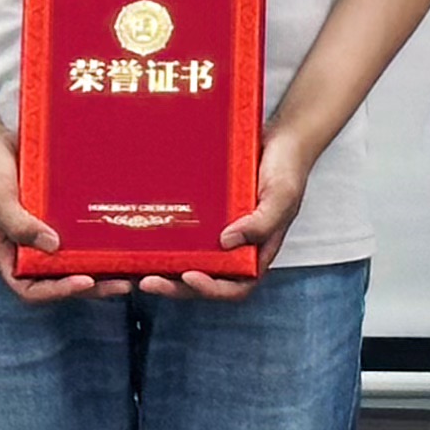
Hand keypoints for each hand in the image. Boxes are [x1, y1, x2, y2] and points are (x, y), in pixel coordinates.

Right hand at [0, 122, 129, 304]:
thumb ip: (19, 224)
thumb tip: (52, 246)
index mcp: (4, 252)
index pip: (29, 287)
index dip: (57, 291)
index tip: (83, 282)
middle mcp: (23, 246)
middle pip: (57, 277)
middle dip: (89, 284)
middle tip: (120, 282)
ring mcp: (40, 228)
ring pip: (69, 255)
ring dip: (96, 262)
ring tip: (127, 264)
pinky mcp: (52, 211)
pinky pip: (74, 229)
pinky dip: (92, 235)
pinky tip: (115, 232)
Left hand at [145, 126, 312, 299]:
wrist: (282, 140)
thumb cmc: (287, 170)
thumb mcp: (281, 196)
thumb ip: (261, 222)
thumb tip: (228, 242)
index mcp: (258, 252)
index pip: (235, 286)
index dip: (211, 289)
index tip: (189, 276)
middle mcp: (238, 249)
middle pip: (207, 279)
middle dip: (177, 286)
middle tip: (149, 280)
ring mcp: (223, 233)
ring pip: (194, 261)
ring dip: (169, 268)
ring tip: (142, 266)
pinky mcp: (211, 217)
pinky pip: (190, 235)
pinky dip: (172, 241)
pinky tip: (151, 235)